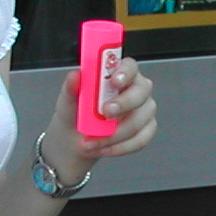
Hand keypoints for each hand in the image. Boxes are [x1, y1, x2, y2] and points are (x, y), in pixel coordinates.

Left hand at [46, 56, 157, 180]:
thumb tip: (75, 76)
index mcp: (119, 74)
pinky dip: (120, 147)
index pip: (130, 66)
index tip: (114, 81)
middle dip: (124, 103)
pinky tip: (104, 149)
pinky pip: (140, 140)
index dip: (125, 72)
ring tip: (92, 142)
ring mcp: (144, 110)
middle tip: (105, 113)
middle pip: (142, 91)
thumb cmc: (77, 112)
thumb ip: (71, 86)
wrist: (76, 138)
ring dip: (115, 134)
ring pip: (139, 120)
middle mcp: (136, 89)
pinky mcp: (146, 130)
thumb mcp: (68, 99)